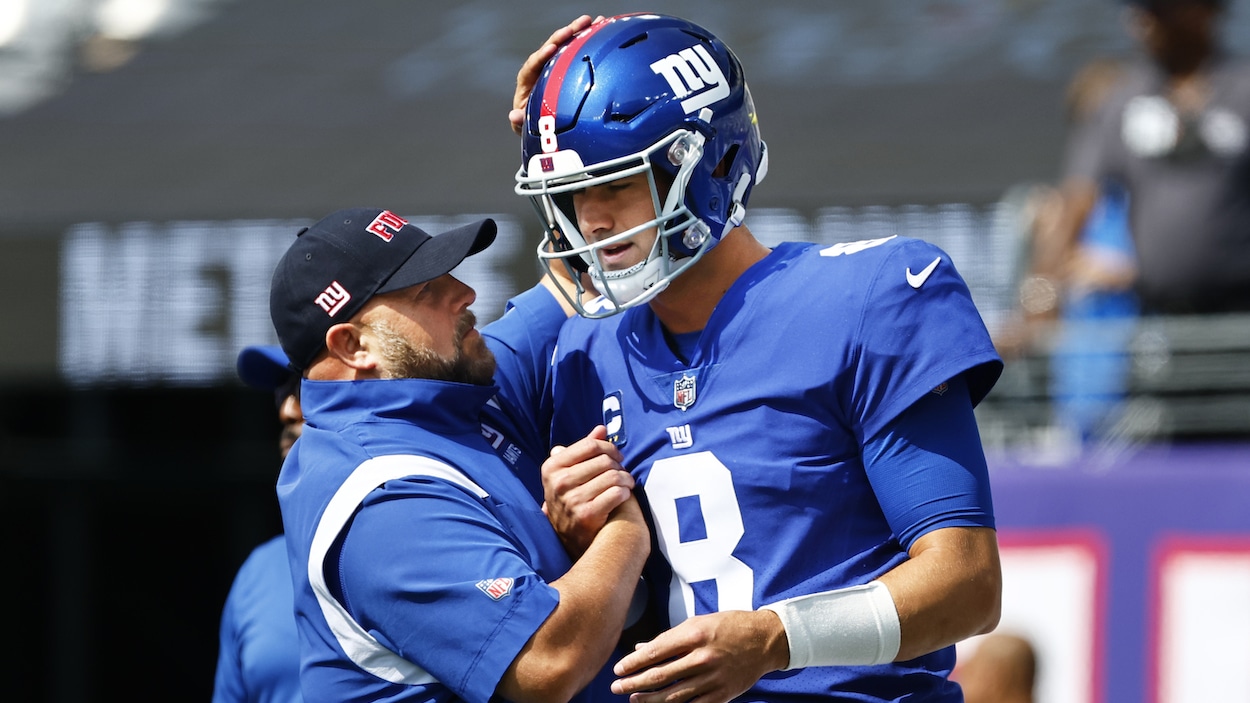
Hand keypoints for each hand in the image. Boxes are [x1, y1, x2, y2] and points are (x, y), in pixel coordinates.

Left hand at [510, 15, 601, 133]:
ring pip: (566, 46)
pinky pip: (578, 52)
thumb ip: (520, 122)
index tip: (551, 48)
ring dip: (578, 32)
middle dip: (563, 36)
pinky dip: (589, 41)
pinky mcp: (570, 67)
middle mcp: (542, 69)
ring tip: (593, 21)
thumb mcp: (527, 126)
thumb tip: (514, 115)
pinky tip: (602, 29)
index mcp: (528, 81)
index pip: (532, 65)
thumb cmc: (533, 124)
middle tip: (576, 26)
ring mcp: (557, 66)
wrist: (547, 125)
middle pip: (551, 49)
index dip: (541, 56)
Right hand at [542, 424, 634, 556]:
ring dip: (627, 479)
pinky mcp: (586, 516)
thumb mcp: (569, 472)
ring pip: (614, 477)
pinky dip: (625, 492)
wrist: (568, 537)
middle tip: (622, 472)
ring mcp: (572, 500)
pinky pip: (617, 494)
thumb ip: (584, 449)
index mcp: (552, 467)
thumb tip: (602, 429)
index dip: (609, 448)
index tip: (617, 457)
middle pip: (604, 461)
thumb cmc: (572, 497)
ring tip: (627, 483)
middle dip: (619, 465)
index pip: (590, 446)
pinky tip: (624, 495)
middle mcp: (559, 483)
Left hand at [611, 610, 788, 702]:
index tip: (619, 668)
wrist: (765, 640)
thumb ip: (670, 637)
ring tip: (634, 699)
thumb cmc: (731, 626)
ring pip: (673, 695)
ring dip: (649, 699)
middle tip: (617, 686)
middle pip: (659, 675)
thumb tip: (642, 647)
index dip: (633, 662)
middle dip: (634, 683)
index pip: (655, 652)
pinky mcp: (721, 695)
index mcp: (694, 635)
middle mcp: (702, 658)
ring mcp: (712, 678)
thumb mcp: (699, 622)